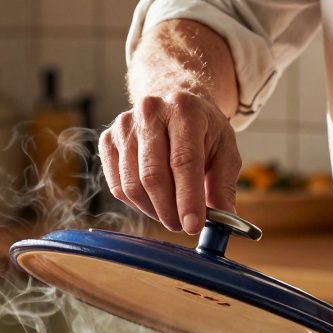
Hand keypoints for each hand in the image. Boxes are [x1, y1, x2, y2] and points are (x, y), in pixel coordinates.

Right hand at [99, 91, 241, 234]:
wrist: (175, 105)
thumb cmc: (202, 130)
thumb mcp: (225, 151)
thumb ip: (223, 185)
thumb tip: (223, 219)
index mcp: (185, 109)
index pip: (183, 160)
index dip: (187, 198)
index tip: (192, 226)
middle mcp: (150, 112)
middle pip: (152, 175)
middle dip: (168, 210)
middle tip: (181, 226)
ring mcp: (124, 126)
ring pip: (132, 185)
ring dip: (152, 210)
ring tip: (170, 214)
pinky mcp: (108, 140)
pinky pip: (117, 186)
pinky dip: (136, 203)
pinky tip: (152, 201)